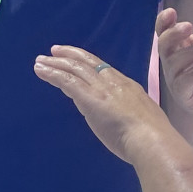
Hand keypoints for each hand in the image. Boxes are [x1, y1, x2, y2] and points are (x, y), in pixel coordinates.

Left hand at [34, 46, 178, 164]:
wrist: (152, 139)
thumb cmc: (151, 136)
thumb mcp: (143, 116)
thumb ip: (129, 112)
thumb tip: (120, 115)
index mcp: (127, 86)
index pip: (103, 68)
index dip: (87, 61)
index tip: (76, 57)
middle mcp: (113, 82)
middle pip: (87, 63)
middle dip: (69, 55)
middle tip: (54, 51)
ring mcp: (101, 89)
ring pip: (74, 69)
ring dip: (55, 64)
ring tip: (40, 61)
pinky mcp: (89, 98)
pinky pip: (67, 81)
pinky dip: (52, 74)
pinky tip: (40, 71)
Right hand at [156, 5, 192, 123]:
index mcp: (180, 46)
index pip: (164, 31)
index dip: (164, 22)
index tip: (172, 12)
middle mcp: (174, 62)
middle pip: (163, 45)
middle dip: (174, 34)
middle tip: (189, 27)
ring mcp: (177, 80)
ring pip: (173, 64)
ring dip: (189, 53)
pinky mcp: (185, 97)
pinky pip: (181, 85)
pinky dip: (191, 74)